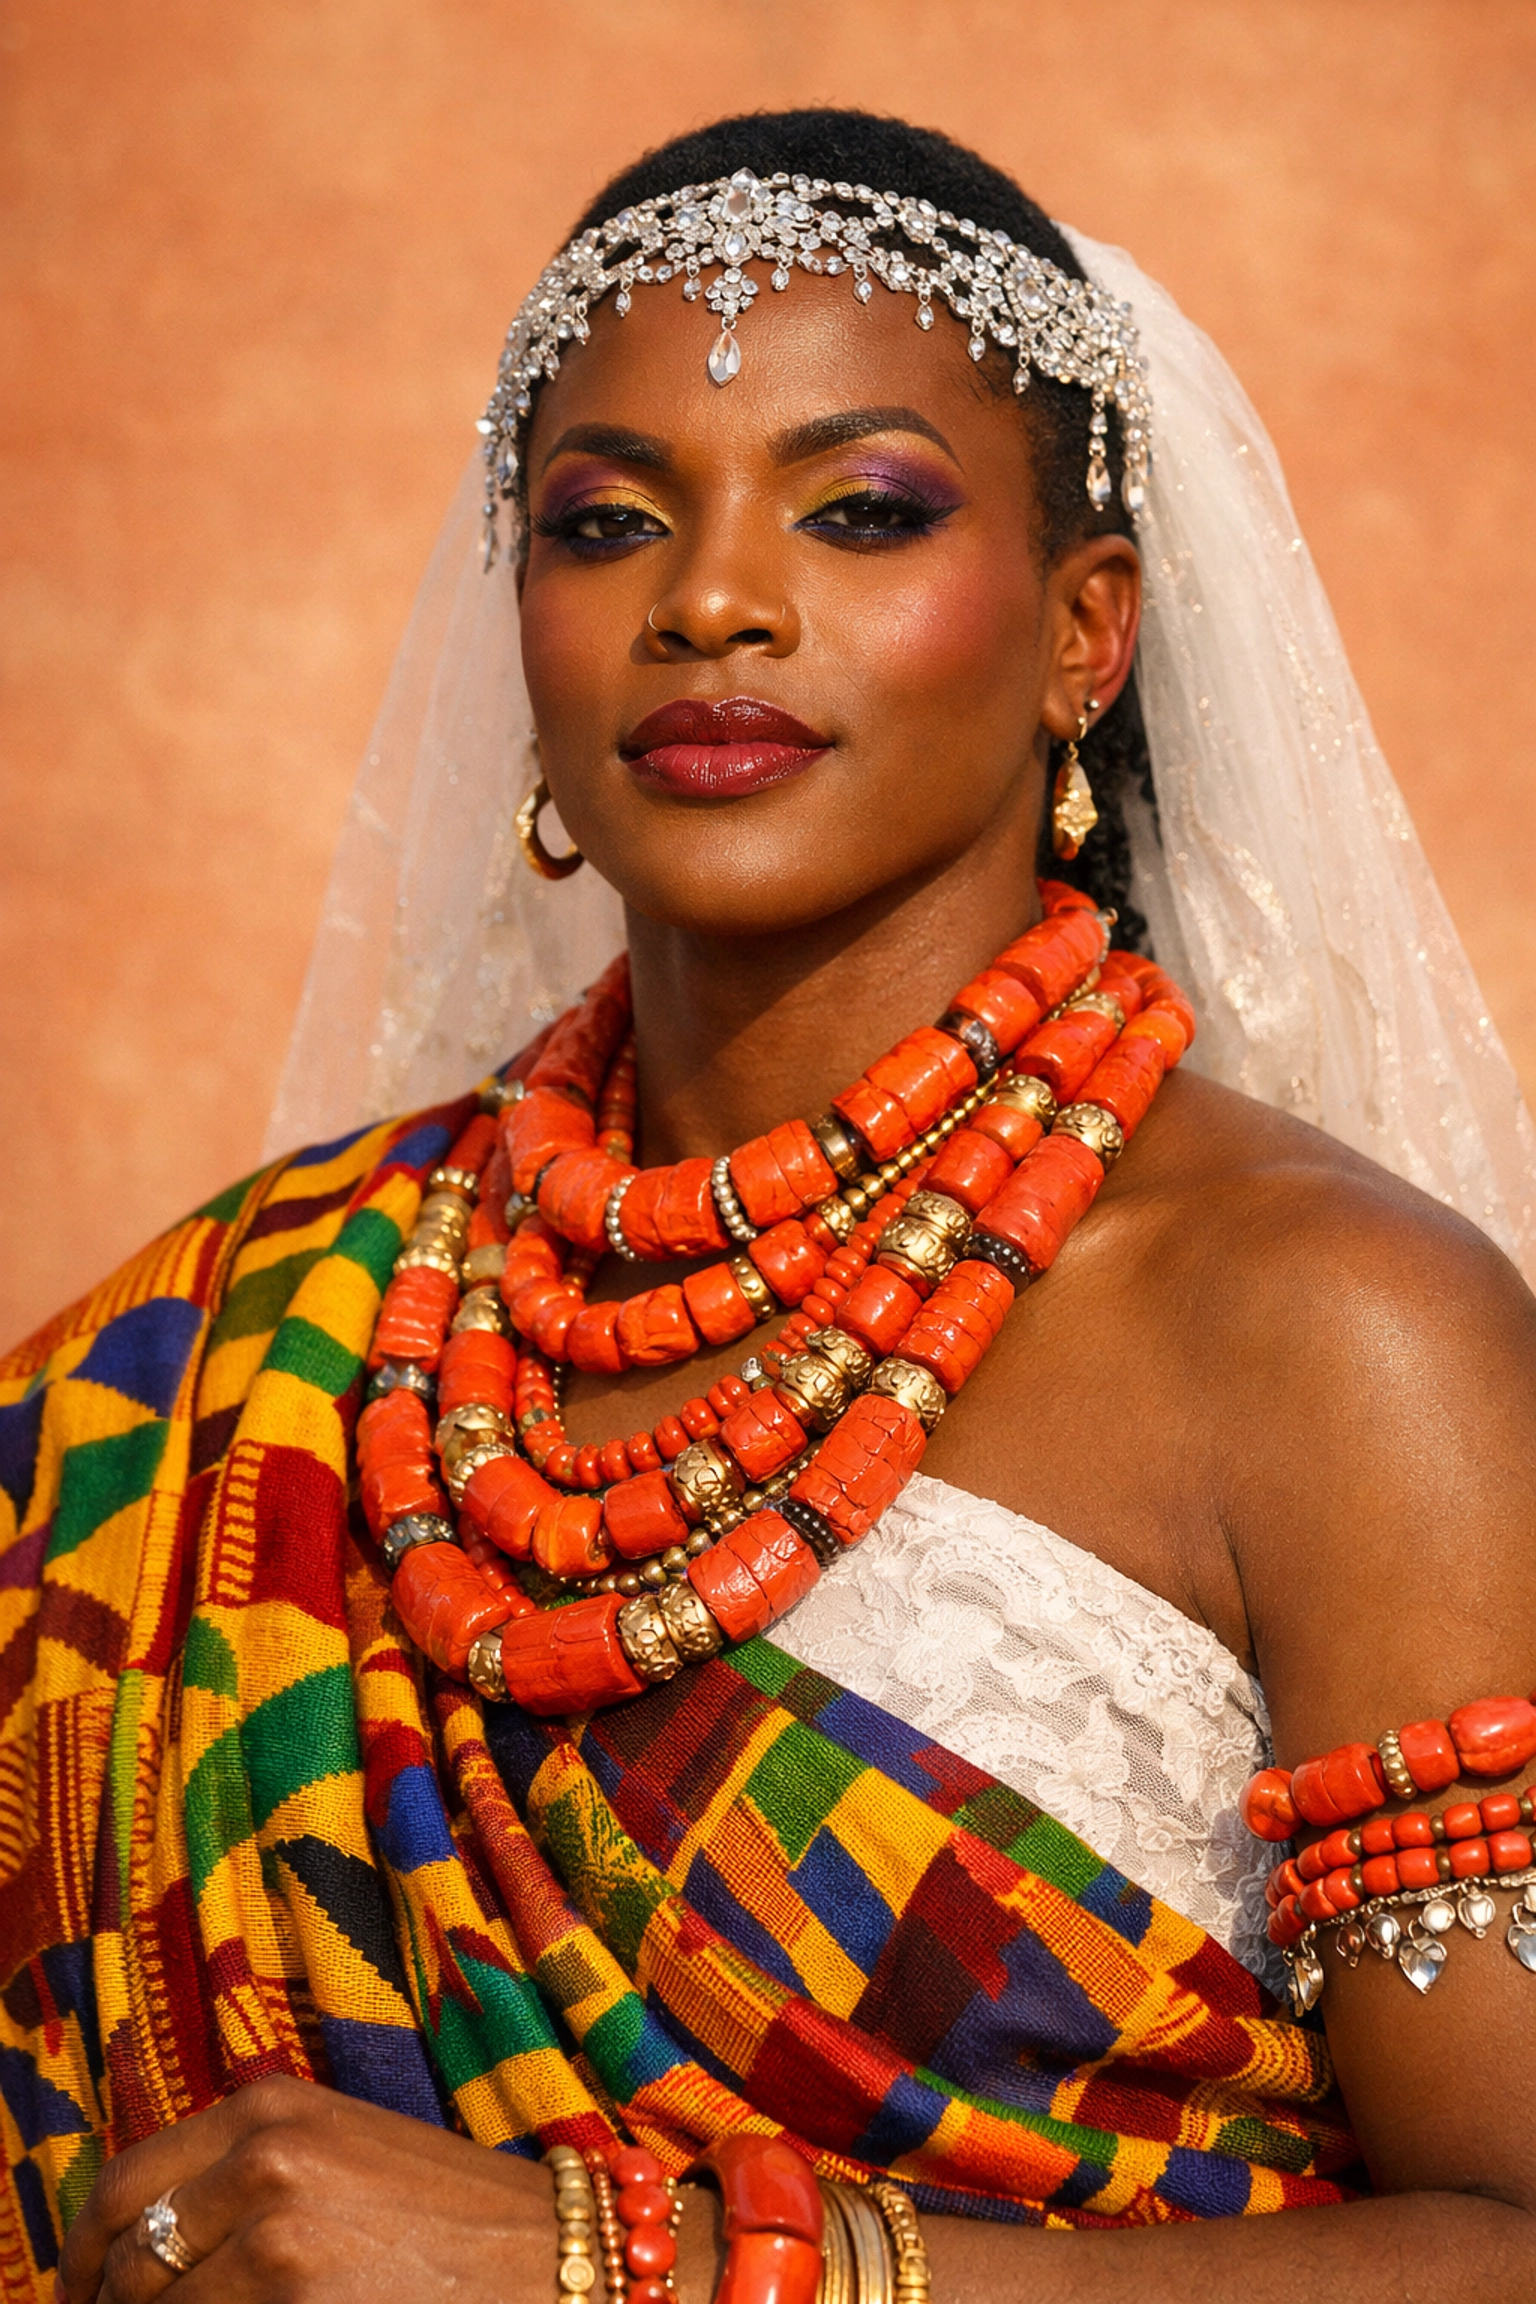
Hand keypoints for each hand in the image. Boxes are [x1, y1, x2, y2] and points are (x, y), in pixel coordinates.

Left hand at [57, 2075, 559, 2302]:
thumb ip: (249, 2176)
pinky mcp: (288, 2294)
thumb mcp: (342, 2158)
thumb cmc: (453, 2221)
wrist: (552, 2256)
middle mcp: (260, 2153)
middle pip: (121, 2254)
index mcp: (270, 2106)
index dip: (86, 2256)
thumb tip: (149, 2248)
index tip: (85, 2296)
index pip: (123, 2186)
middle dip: (105, 2302)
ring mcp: (271, 2229)